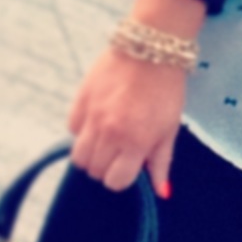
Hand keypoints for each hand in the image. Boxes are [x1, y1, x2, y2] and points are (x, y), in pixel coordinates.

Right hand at [67, 0, 205, 196]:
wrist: (151, 48)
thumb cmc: (166, 90)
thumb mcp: (170, 128)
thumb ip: (160, 161)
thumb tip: (161, 192)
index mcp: (135, 142)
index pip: (115, 181)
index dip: (121, 178)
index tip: (128, 167)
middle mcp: (110, 133)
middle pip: (94, 170)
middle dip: (106, 167)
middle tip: (118, 152)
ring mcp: (92, 116)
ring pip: (78, 155)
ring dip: (91, 154)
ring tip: (105, 140)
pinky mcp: (81, 99)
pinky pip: (71, 129)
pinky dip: (81, 131)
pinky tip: (97, 120)